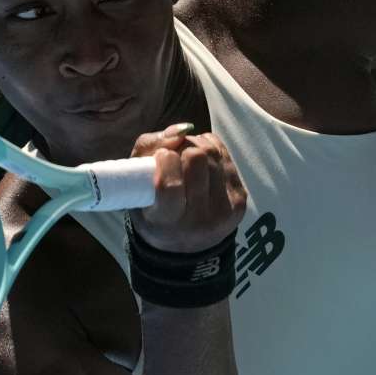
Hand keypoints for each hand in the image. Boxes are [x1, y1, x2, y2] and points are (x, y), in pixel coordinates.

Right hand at [128, 123, 247, 252]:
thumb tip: (182, 130)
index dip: (165, 160)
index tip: (162, 157)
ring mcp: (224, 210)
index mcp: (167, 221)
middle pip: (197, 158)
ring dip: (197, 145)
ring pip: (212, 153)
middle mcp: (199, 220)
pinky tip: (202, 162)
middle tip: (174, 156)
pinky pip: (225, 155)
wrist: (186, 244)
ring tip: (186, 158)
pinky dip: (211, 149)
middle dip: (182, 148)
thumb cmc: (153, 209)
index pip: (170, 183)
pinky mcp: (240, 200)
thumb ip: (148, 150)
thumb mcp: (135, 186)